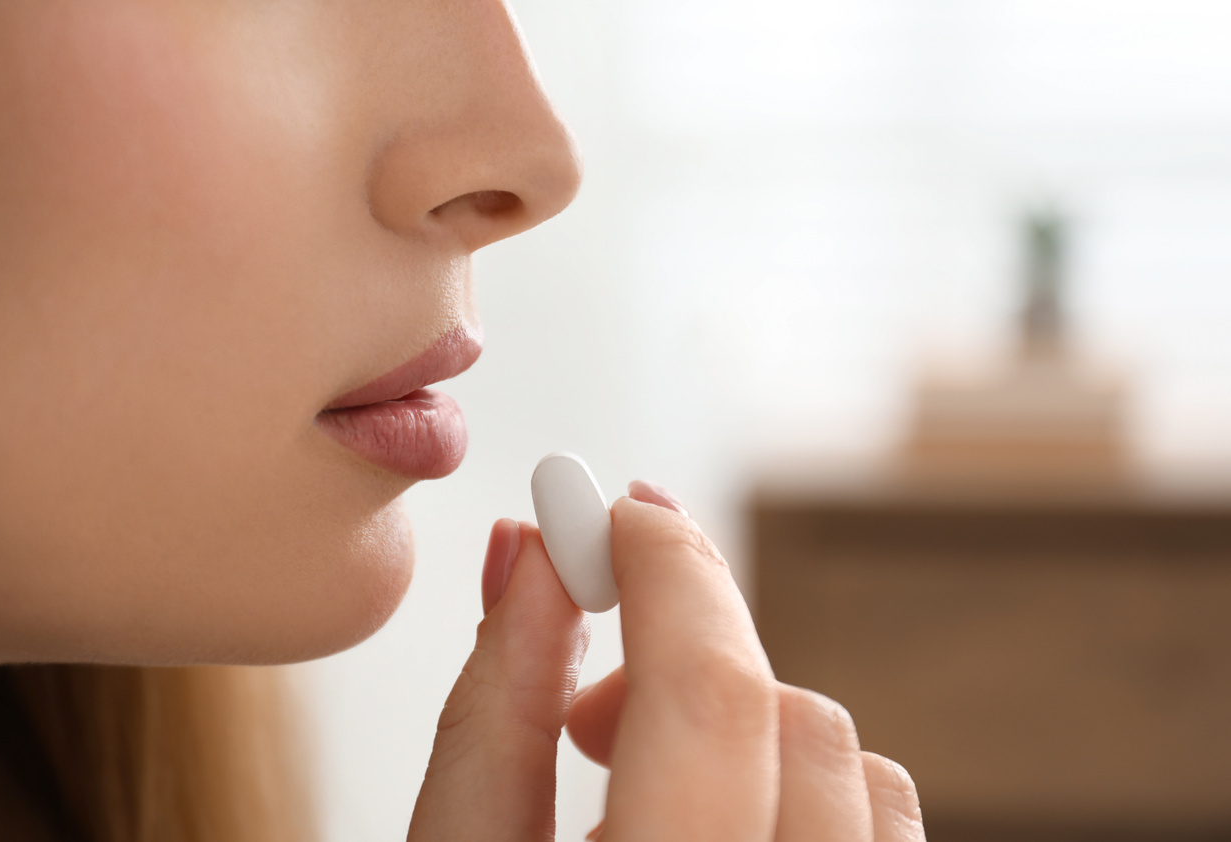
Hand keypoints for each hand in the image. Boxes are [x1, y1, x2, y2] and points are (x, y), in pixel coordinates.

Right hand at [408, 484, 924, 840]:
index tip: (612, 516)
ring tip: (644, 778)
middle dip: (686, 660)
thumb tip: (531, 553)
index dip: (661, 573)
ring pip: (862, 773)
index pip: (709, 698)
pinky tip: (722, 816)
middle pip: (793, 718)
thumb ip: (492, 712)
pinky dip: (804, 787)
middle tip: (586, 700)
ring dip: (747, 732)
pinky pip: (885, 829)